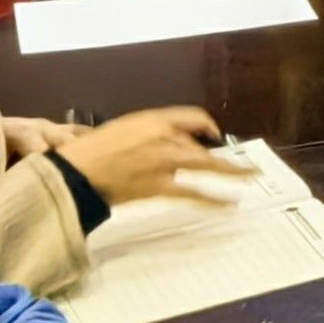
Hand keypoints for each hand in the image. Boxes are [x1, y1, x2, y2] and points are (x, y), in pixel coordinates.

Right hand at [55, 105, 230, 206]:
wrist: (75, 173)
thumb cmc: (90, 152)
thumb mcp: (121, 129)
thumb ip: (147, 133)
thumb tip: (166, 143)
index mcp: (153, 119)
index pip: (192, 117)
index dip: (207, 125)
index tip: (215, 134)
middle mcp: (164, 137)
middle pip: (202, 146)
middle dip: (225, 159)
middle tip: (247, 166)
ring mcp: (164, 162)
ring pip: (205, 167)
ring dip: (230, 174)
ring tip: (249, 178)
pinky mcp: (158, 187)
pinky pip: (192, 194)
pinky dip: (211, 200)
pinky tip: (226, 205)